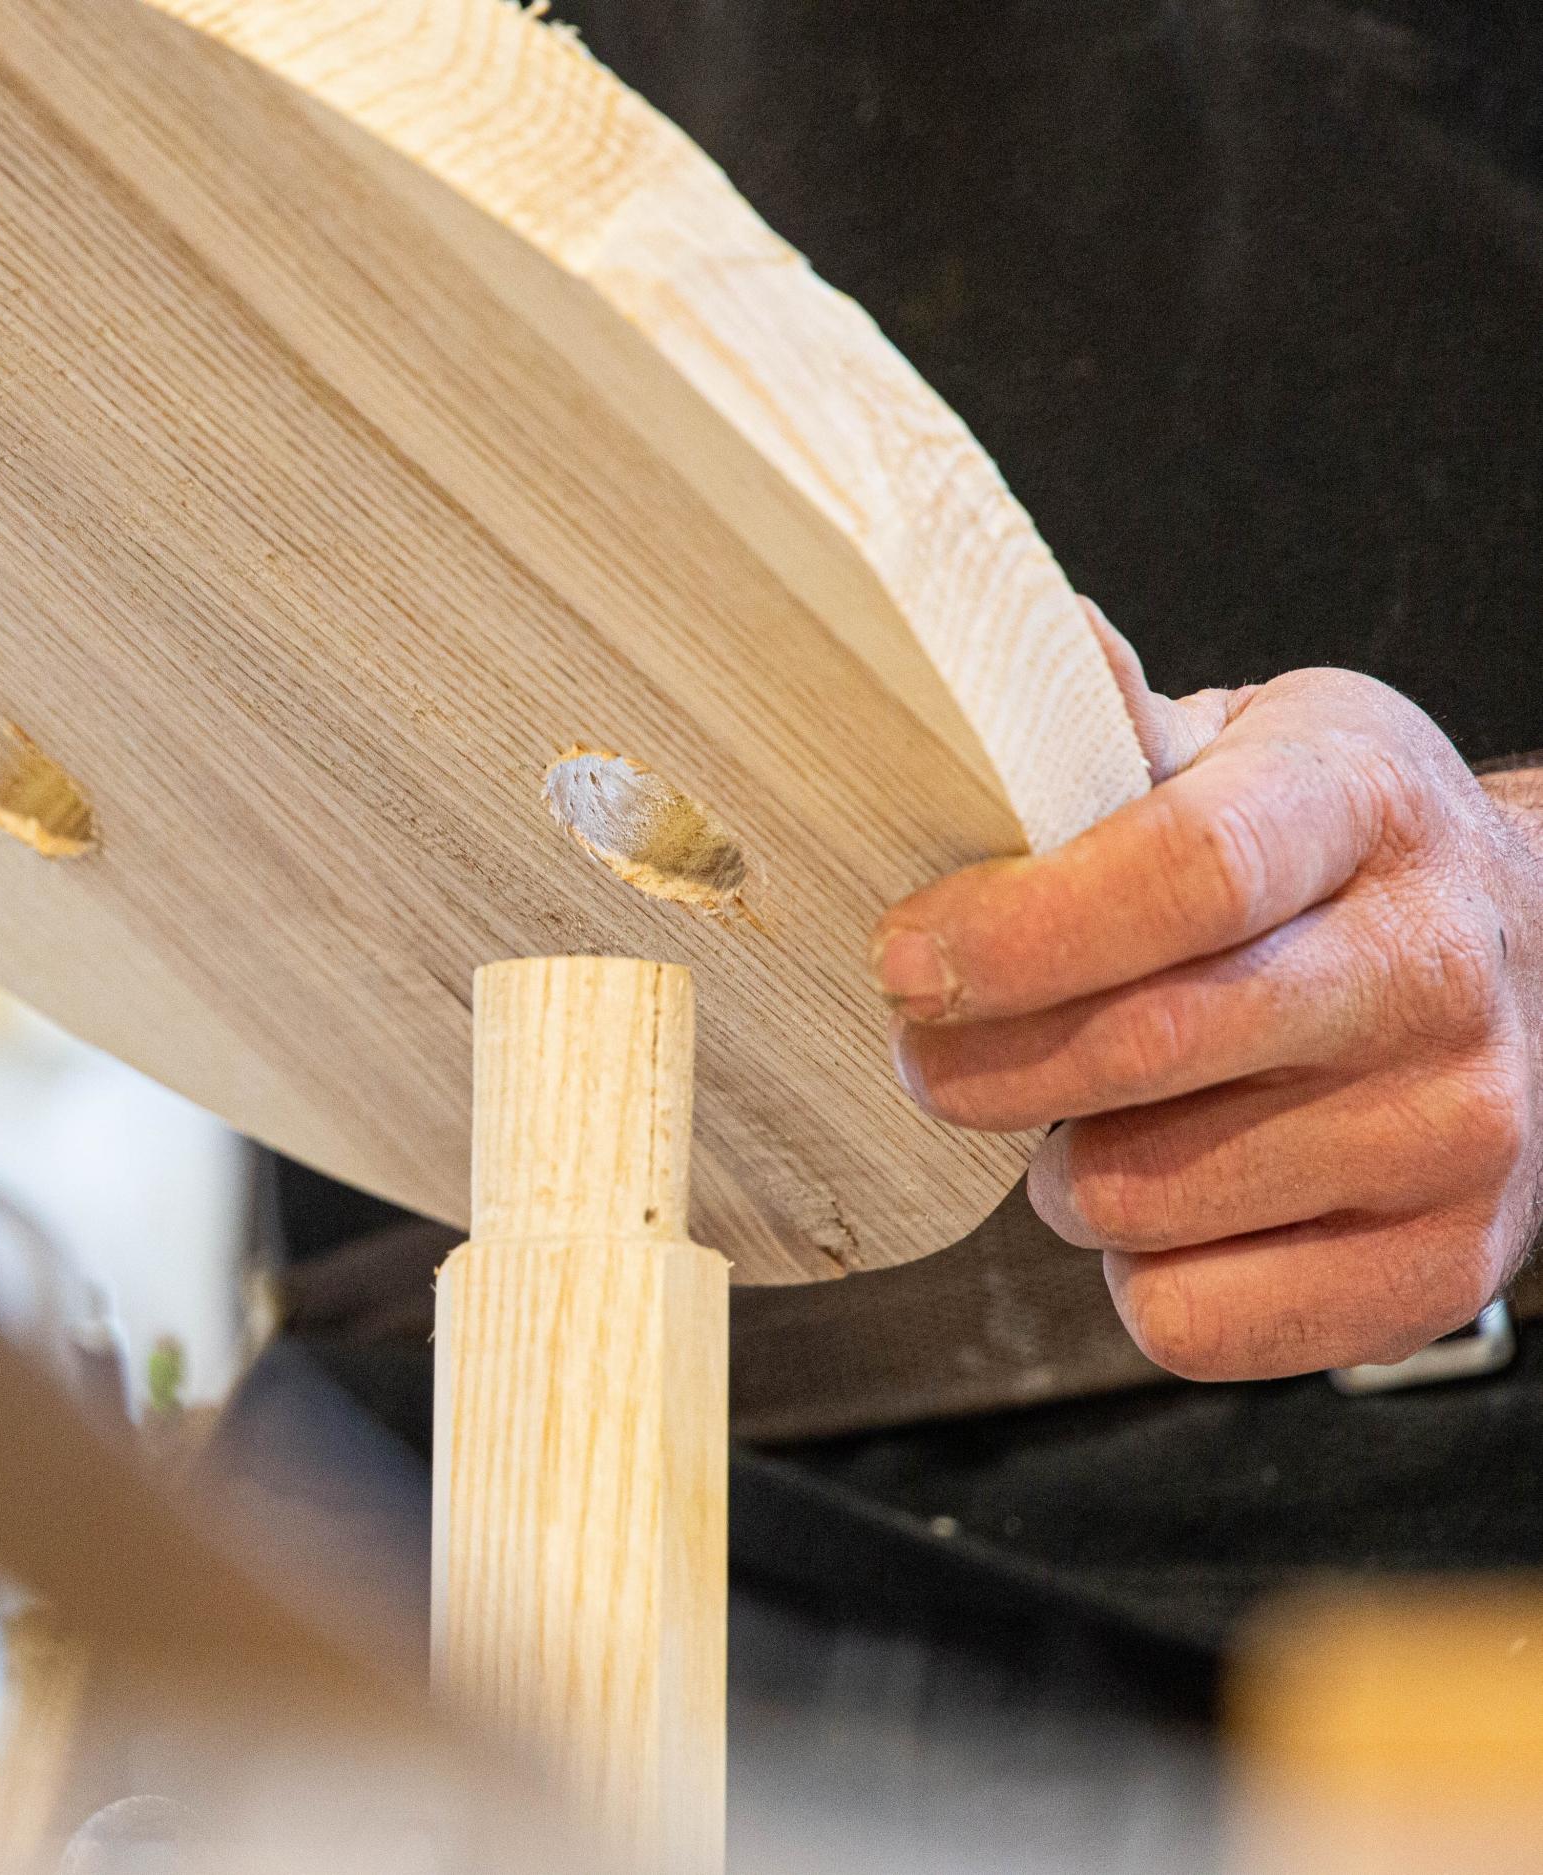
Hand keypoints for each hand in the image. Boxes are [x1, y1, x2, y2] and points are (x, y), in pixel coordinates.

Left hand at [874, 606, 1542, 1379]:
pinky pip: (1193, 1321)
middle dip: (979, 1065)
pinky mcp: (1440, 1272)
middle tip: (936, 1047)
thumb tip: (993, 651)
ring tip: (1095, 1115)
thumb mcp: (1238, 749)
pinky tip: (1171, 1197)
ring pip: (1144, 1198)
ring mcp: (1459, 1133)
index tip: (903, 961)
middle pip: (1143, 1049)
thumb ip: (1101, 723)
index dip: (1015, 931)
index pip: (1186, 871)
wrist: (1532, 971)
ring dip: (1062, 1169)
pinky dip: (1136, 1273)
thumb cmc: (1331, 864)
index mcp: (1363, 807)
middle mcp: (1434, 970)